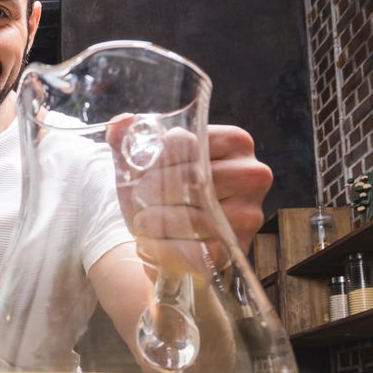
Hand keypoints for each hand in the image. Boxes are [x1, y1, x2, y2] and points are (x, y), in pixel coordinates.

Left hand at [106, 119, 270, 276]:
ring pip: (191, 216)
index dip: (154, 159)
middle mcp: (251, 174)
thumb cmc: (163, 195)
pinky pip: (194, 250)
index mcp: (234, 142)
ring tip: (141, 223)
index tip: (141, 173)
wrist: (175, 239)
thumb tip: (121, 122)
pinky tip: (148, 245)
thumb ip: (128, 139)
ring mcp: (248, 214)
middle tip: (138, 201)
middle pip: (190, 177)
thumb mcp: (144, 165)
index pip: (185, 142)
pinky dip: (162, 250)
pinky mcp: (235, 248)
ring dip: (154, 222)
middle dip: (152, 191)